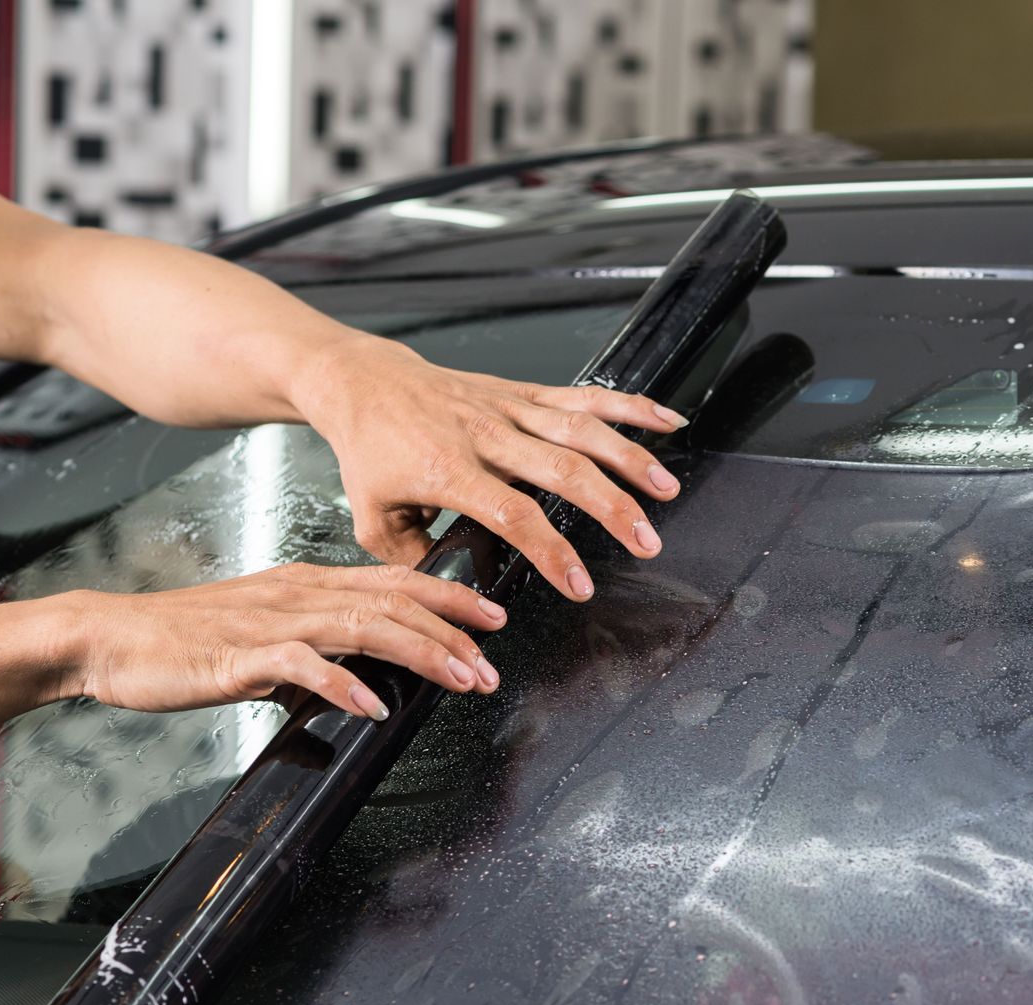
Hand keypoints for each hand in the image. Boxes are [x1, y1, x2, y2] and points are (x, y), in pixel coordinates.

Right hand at [63, 562, 506, 718]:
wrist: (111, 638)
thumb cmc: (185, 639)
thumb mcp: (264, 634)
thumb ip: (314, 645)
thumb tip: (362, 673)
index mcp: (306, 584)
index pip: (394, 582)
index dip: (449, 596)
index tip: (494, 615)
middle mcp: (298, 594)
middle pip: (393, 602)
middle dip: (452, 630)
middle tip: (494, 661)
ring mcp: (271, 622)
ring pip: (363, 626)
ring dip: (420, 653)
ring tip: (460, 678)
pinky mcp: (240, 654)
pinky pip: (302, 665)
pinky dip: (343, 683)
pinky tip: (374, 706)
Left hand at [291, 332, 687, 600]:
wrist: (364, 383)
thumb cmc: (371, 451)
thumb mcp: (372, 518)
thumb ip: (413, 560)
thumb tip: (453, 594)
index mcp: (447, 469)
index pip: (512, 513)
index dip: (551, 551)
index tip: (580, 584)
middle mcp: (484, 434)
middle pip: (561, 470)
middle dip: (611, 508)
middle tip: (646, 543)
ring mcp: (507, 408)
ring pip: (580, 429)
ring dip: (629, 458)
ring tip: (666, 490)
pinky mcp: (522, 392)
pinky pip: (582, 396)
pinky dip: (629, 406)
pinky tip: (667, 421)